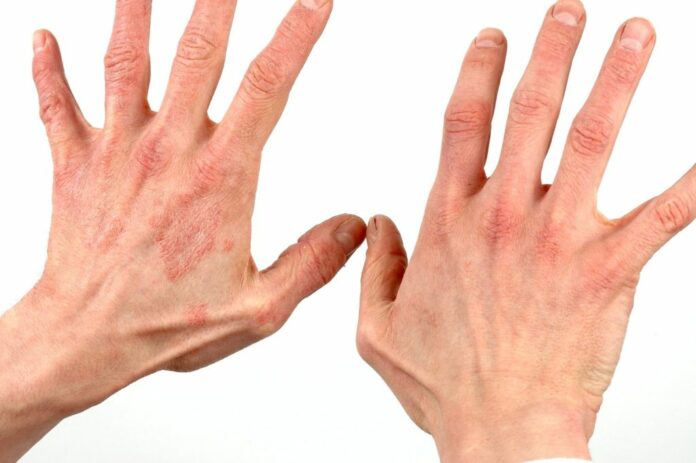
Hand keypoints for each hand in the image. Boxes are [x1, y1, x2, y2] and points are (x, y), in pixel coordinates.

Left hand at [0, 0, 363, 458]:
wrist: (84, 340)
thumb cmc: (166, 326)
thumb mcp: (259, 309)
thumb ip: (312, 263)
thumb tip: (354, 226)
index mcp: (219, 179)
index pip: (267, 89)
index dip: (295, 37)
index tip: (315, 2)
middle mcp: (168, 152)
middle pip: (198, 55)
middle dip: (217, 4)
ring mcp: (117, 153)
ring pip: (125, 64)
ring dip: (134, 12)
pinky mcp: (74, 167)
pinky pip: (55, 107)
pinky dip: (47, 70)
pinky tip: (42, 37)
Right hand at [357, 1, 693, 460]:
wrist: (501, 429)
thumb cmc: (445, 384)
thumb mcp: (376, 328)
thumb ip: (374, 269)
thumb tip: (380, 224)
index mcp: (449, 226)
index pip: (461, 126)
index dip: (477, 74)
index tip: (491, 39)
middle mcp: (502, 218)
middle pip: (530, 113)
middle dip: (551, 53)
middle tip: (567, 14)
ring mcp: (556, 240)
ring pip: (591, 140)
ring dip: (616, 80)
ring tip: (635, 34)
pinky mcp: (605, 271)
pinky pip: (662, 216)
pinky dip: (695, 180)